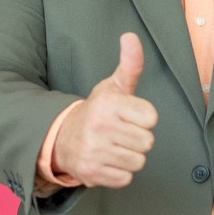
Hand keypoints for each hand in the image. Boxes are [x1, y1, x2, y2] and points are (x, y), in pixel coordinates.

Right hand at [53, 33, 157, 187]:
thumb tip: (131, 36)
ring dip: (130, 156)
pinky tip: (108, 160)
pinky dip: (120, 172)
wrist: (62, 138)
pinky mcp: (92, 173)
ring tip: (115, 147)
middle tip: (121, 133)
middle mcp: (100, 126)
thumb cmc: (97, 112)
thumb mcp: (113, 86)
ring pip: (138, 161)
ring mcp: (95, 151)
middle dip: (138, 139)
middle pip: (147, 142)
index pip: (151, 118)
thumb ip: (129, 64)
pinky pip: (126, 178)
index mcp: (108, 103)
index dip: (144, 118)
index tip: (131, 116)